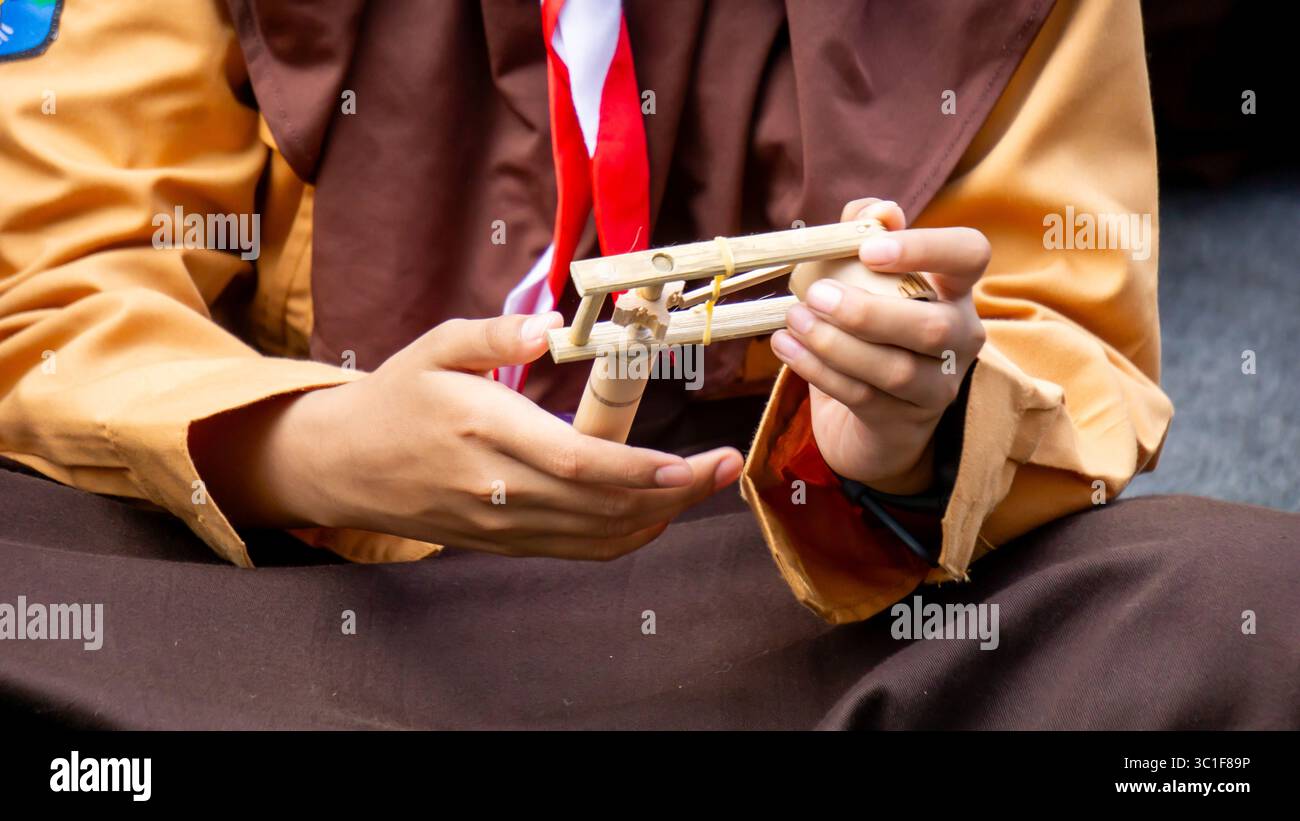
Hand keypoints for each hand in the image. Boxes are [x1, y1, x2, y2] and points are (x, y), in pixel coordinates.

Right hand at [192, 313, 742, 559]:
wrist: (344, 466)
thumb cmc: (396, 397)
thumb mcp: (433, 347)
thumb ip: (492, 337)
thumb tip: (545, 329)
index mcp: (482, 428)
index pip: (574, 461)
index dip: (637, 469)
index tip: (688, 461)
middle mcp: (494, 485)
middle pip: (599, 504)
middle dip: (674, 491)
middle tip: (728, 467)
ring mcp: (499, 523)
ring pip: (594, 534)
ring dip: (659, 515)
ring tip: (708, 484)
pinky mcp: (502, 543)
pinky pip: (575, 550)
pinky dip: (624, 538)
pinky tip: (658, 515)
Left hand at [769, 198, 987, 494]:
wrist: (868, 413)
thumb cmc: (868, 328)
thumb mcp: (864, 276)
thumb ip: (865, 231)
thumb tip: (879, 210)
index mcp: (955, 289)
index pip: (969, 255)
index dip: (926, 248)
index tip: (870, 249)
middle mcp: (960, 338)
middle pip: (933, 327)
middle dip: (868, 312)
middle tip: (816, 295)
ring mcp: (938, 386)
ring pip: (896, 370)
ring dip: (836, 345)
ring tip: (794, 321)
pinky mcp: (904, 423)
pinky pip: (863, 397)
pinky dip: (819, 371)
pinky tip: (786, 347)